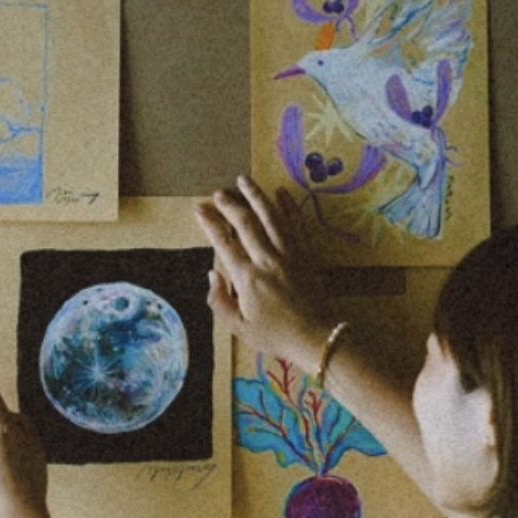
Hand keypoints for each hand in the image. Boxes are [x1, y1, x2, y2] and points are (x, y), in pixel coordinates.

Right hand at [196, 175, 336, 370]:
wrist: (317, 337)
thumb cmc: (276, 335)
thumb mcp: (240, 328)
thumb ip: (220, 301)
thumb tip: (212, 275)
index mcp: (247, 278)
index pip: (224, 243)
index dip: (210, 223)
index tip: (199, 208)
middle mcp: (267, 259)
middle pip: (246, 223)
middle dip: (230, 204)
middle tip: (218, 192)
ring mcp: (289, 253)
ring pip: (271, 216)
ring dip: (256, 196)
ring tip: (244, 180)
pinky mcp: (306, 253)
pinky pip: (296, 223)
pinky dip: (288, 206)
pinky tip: (281, 193)